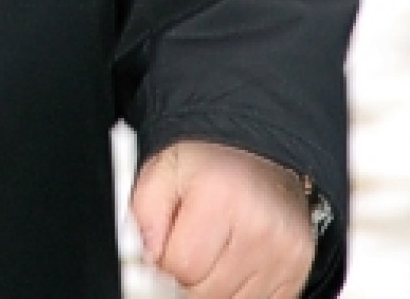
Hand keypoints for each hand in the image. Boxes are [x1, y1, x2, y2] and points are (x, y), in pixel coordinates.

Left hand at [130, 140, 316, 297]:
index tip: (162, 248)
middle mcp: (260, 229)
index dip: (163, 261)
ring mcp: (285, 255)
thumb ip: (145, 215)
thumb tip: (148, 258)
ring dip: (213, 286)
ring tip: (210, 252)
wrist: (258, 156)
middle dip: (187, 275)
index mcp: (221, 198)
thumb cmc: (209, 164)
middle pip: (207, 291)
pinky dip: (237, 291)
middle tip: (185, 249)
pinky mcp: (297, 272)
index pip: (182, 267)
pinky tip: (230, 264)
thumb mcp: (163, 170)